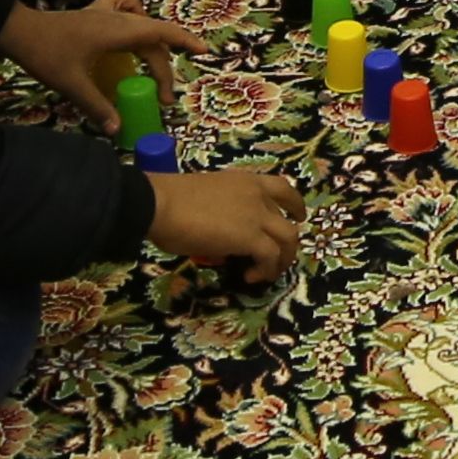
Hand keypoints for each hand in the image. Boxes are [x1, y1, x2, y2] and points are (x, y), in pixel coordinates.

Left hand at [0, 0, 196, 118]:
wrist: (16, 31)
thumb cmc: (46, 54)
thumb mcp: (72, 85)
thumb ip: (97, 107)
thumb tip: (118, 131)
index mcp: (117, 31)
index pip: (161, 33)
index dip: (184, 41)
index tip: (203, 52)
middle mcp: (116, 19)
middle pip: (152, 38)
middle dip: (163, 67)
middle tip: (162, 98)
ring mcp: (103, 13)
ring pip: (140, 22)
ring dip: (152, 42)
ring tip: (152, 64)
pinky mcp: (92, 14)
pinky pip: (121, 6)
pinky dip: (132, 13)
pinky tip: (128, 27)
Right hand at [146, 170, 304, 270]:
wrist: (159, 204)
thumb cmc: (169, 202)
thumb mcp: (205, 202)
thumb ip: (222, 218)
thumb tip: (224, 246)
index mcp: (244, 181)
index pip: (282, 188)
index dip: (295, 204)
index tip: (298, 216)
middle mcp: (256, 194)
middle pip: (288, 220)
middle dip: (287, 243)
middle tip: (279, 259)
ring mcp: (256, 215)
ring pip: (289, 239)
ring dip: (282, 260)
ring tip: (266, 274)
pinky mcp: (251, 237)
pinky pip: (271, 257)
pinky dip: (265, 270)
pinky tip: (250, 277)